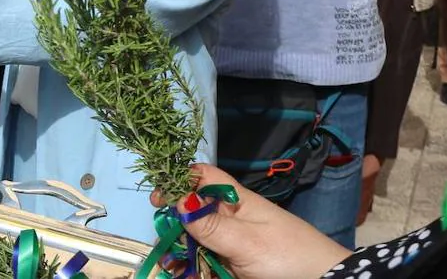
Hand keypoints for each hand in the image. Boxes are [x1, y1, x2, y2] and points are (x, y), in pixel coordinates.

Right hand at [149, 165, 351, 278]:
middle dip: (172, 227)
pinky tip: (187, 275)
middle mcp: (228, 219)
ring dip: (179, 254)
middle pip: (189, 213)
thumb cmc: (288, 255)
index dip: (178, 181)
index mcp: (235, 201)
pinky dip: (192, 270)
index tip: (159, 198)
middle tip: (163, 244)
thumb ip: (209, 224)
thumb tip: (176, 201)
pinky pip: (203, 264)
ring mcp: (229, 245)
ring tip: (174, 268)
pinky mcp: (230, 267)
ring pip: (192, 243)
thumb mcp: (246, 241)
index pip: (201, 177)